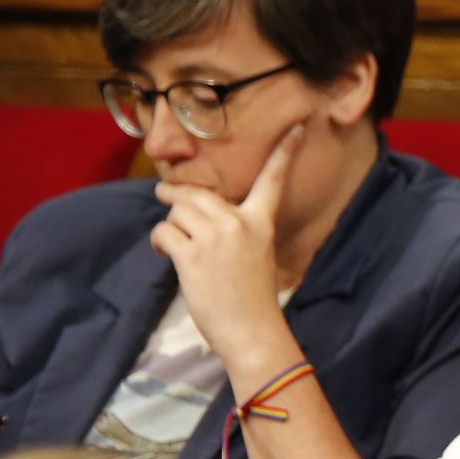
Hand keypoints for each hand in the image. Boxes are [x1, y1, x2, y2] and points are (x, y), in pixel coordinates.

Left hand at [152, 123, 300, 370]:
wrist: (253, 332)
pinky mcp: (192, 255)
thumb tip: (193, 214)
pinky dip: (160, 243)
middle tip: (163, 196)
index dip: (286, 150)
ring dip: (169, 226)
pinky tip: (167, 256)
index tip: (299, 126)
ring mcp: (216, 238)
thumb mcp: (255, 256)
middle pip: (197, 193)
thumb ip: (233, 230)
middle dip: (174, 195)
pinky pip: (164, 232)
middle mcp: (240, 224)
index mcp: (261, 223)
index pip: (274, 179)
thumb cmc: (252, 299)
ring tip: (172, 246)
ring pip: (177, 212)